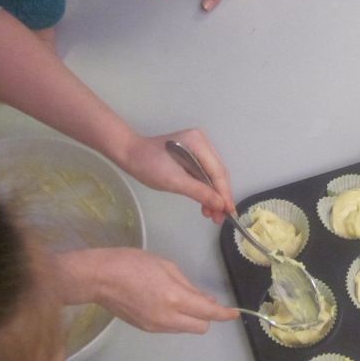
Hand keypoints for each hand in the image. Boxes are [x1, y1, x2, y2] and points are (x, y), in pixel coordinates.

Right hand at [60, 248, 239, 333]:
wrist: (98, 278)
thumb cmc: (132, 264)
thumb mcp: (166, 266)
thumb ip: (189, 286)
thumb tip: (204, 300)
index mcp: (175, 299)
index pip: (208, 313)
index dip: (225, 314)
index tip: (234, 313)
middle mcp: (167, 318)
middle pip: (200, 327)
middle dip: (207, 316)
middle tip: (203, 301)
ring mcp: (155, 327)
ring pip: (185, 329)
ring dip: (191, 318)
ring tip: (181, 299)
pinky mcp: (145, 329)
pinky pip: (170, 328)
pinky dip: (176, 319)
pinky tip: (166, 303)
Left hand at [118, 128, 232, 223]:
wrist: (129, 154)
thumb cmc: (148, 166)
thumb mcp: (174, 181)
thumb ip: (200, 192)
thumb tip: (221, 205)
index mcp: (198, 142)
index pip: (218, 172)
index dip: (225, 194)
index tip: (230, 213)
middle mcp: (203, 142)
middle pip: (219, 173)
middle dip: (221, 196)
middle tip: (222, 218)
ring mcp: (199, 148)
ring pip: (213, 176)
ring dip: (214, 195)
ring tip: (213, 215)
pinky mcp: (194, 155)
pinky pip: (205, 174)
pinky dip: (206, 190)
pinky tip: (206, 204)